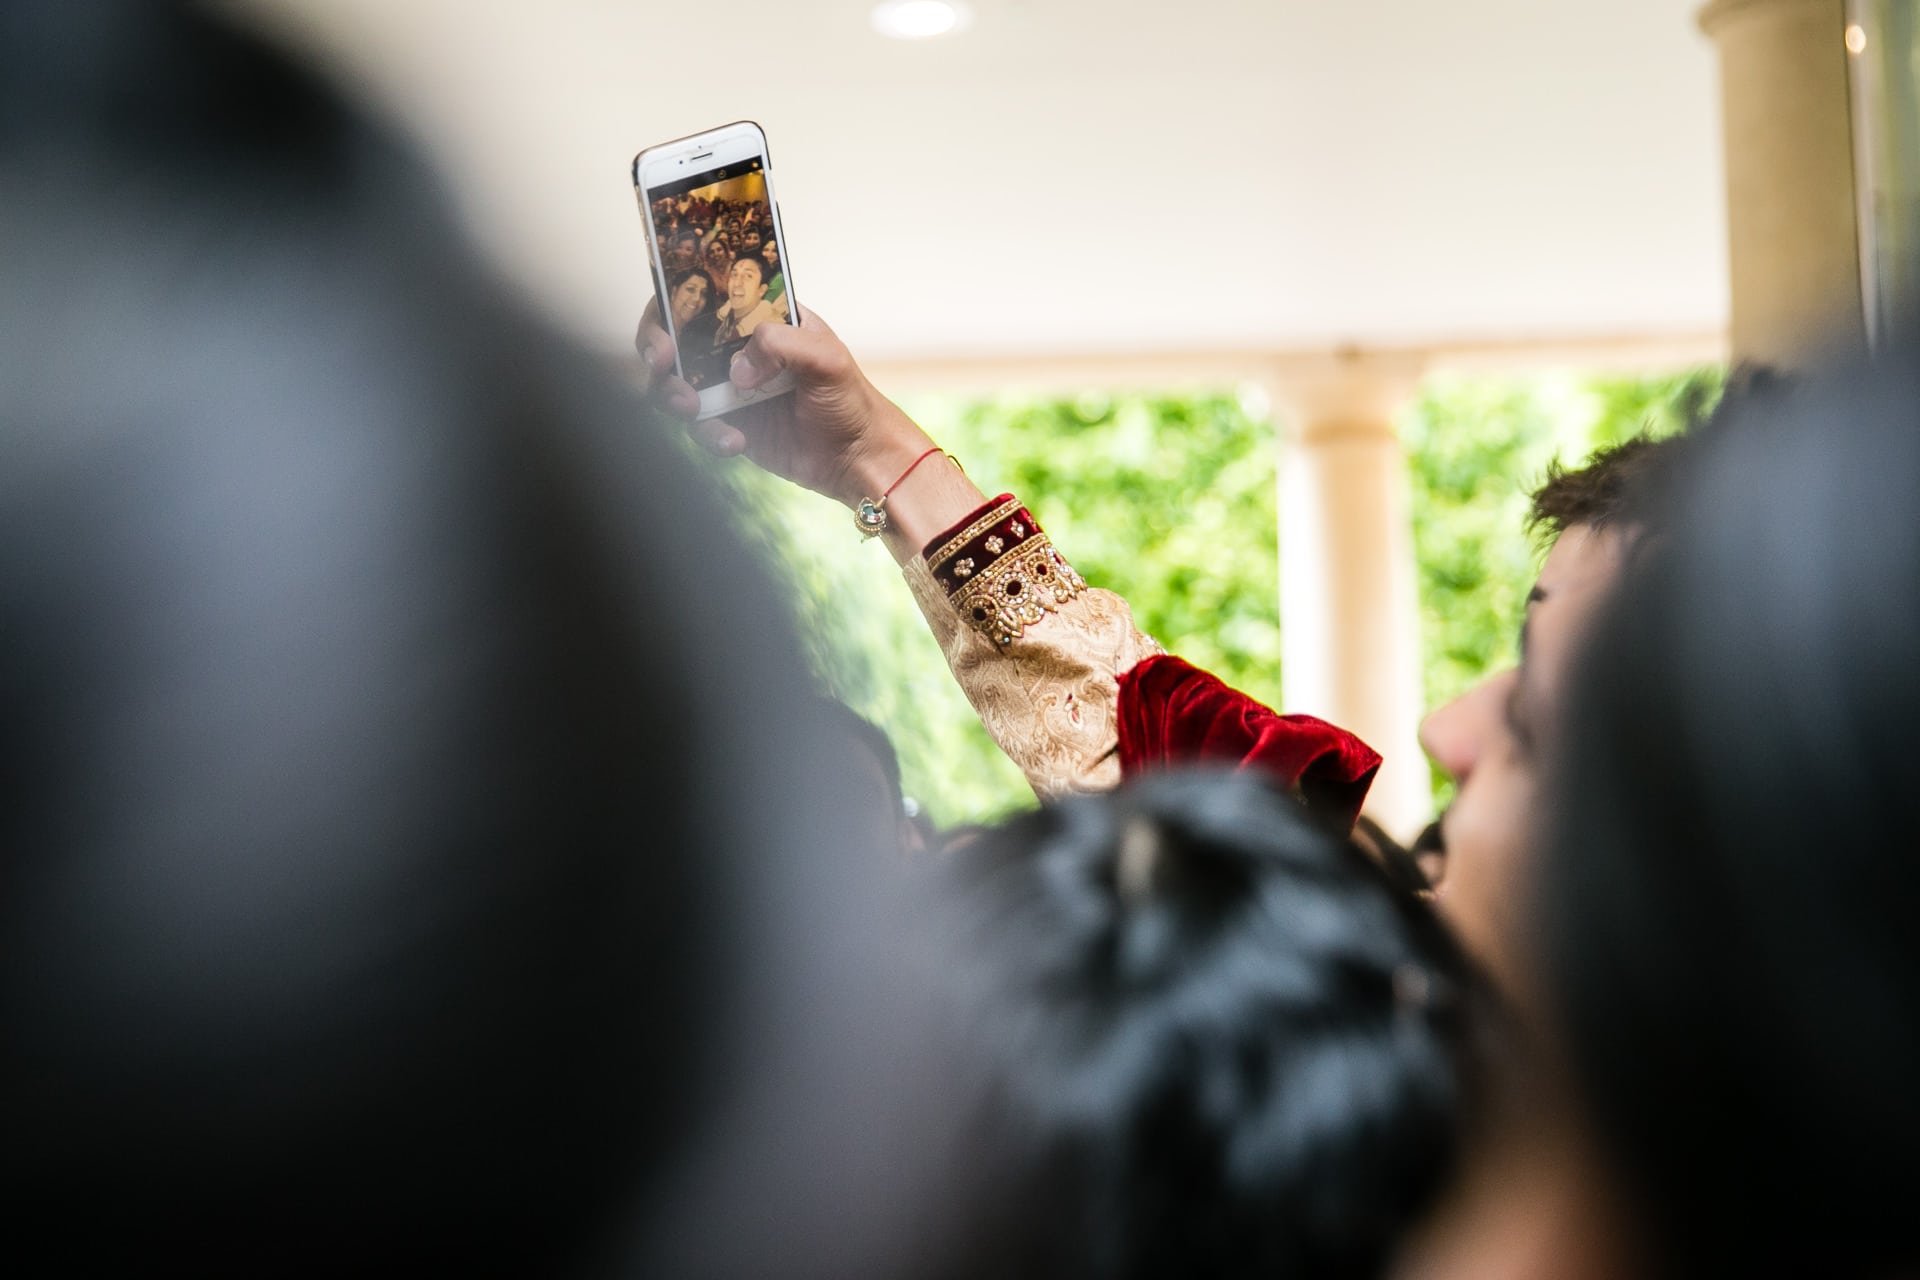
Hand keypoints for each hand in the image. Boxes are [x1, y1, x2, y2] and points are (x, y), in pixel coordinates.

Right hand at [636, 303, 931, 506]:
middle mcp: (738, 349)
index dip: (673, 303)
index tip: (666, 326)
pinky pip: (698, 426)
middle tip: (662, 365)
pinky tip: (736, 442)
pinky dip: (707, 434)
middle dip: (656, 349)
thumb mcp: (826, 359)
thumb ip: (781, 345)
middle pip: (676, 338)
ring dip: (672, 394)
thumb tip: (736, 368)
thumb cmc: (850, 401)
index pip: (706, 297)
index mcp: (760, 319)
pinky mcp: (729, 424)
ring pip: (676, 384)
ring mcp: (730, 388)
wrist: (857, 459)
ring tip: (692, 410)